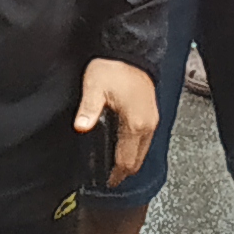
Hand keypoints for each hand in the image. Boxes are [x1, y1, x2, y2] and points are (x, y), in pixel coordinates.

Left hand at [76, 59, 157, 184]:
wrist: (131, 51)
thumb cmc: (113, 67)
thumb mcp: (94, 87)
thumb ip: (88, 109)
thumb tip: (81, 127)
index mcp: (135, 123)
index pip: (126, 160)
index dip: (116, 175)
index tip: (107, 182)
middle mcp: (148, 125)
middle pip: (137, 160)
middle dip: (123, 171)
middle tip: (109, 178)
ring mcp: (152, 120)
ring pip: (143, 151)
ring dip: (130, 160)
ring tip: (114, 165)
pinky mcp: (152, 114)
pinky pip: (145, 140)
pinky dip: (134, 148)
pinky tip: (123, 146)